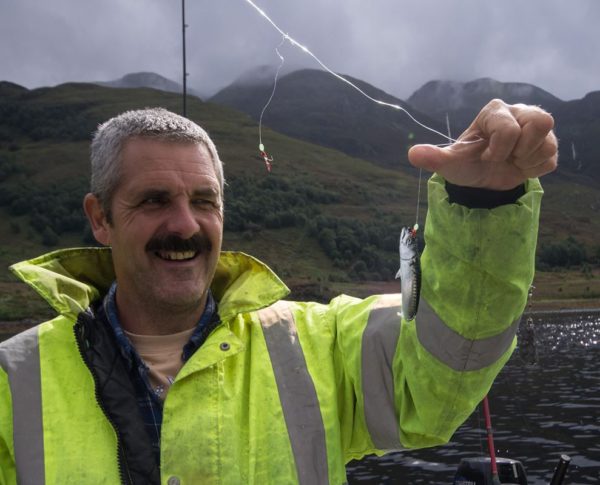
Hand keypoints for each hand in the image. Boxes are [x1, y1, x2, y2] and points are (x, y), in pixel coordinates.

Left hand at [408, 99, 557, 189]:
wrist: (483, 180)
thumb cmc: (467, 164)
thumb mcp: (450, 163)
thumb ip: (434, 157)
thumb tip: (412, 154)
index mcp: (495, 111)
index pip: (510, 129)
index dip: (498, 150)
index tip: (486, 156)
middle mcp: (519, 111)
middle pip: (541, 122)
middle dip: (519, 151)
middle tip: (503, 157)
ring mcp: (536, 126)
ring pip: (550, 142)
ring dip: (528, 160)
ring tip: (512, 161)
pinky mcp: (548, 143)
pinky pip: (551, 159)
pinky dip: (535, 169)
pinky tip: (520, 165)